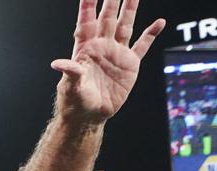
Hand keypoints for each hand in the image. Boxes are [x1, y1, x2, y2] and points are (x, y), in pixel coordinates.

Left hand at [52, 0, 166, 124]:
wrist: (91, 114)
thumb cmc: (75, 100)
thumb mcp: (71, 86)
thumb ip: (70, 72)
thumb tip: (57, 63)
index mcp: (85, 47)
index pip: (87, 20)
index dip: (88, 5)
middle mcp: (102, 45)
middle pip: (108, 17)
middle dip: (111, 0)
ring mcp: (117, 53)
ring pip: (125, 25)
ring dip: (130, 9)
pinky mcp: (130, 64)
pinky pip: (142, 45)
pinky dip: (151, 34)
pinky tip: (159, 22)